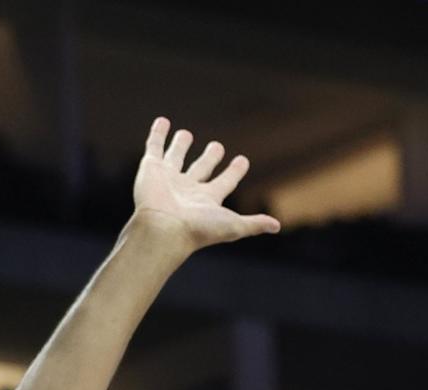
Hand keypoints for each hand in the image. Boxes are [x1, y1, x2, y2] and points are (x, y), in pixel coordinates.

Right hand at [133, 116, 279, 253]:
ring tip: (186, 133)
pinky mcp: (151, 168)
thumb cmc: (198, 230)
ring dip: (180, 146)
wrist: (163, 229)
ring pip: (176, 157)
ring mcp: (168, 178)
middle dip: (209, 158)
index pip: (224, 183)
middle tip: (217, 146)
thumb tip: (277, 226)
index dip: (234, 172)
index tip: (243, 161)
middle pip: (201, 169)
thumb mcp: (232, 225)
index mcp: (206, 201)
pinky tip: (162, 121)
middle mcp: (187, 189)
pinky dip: (157, 134)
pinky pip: (154, 147)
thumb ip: (253, 224)